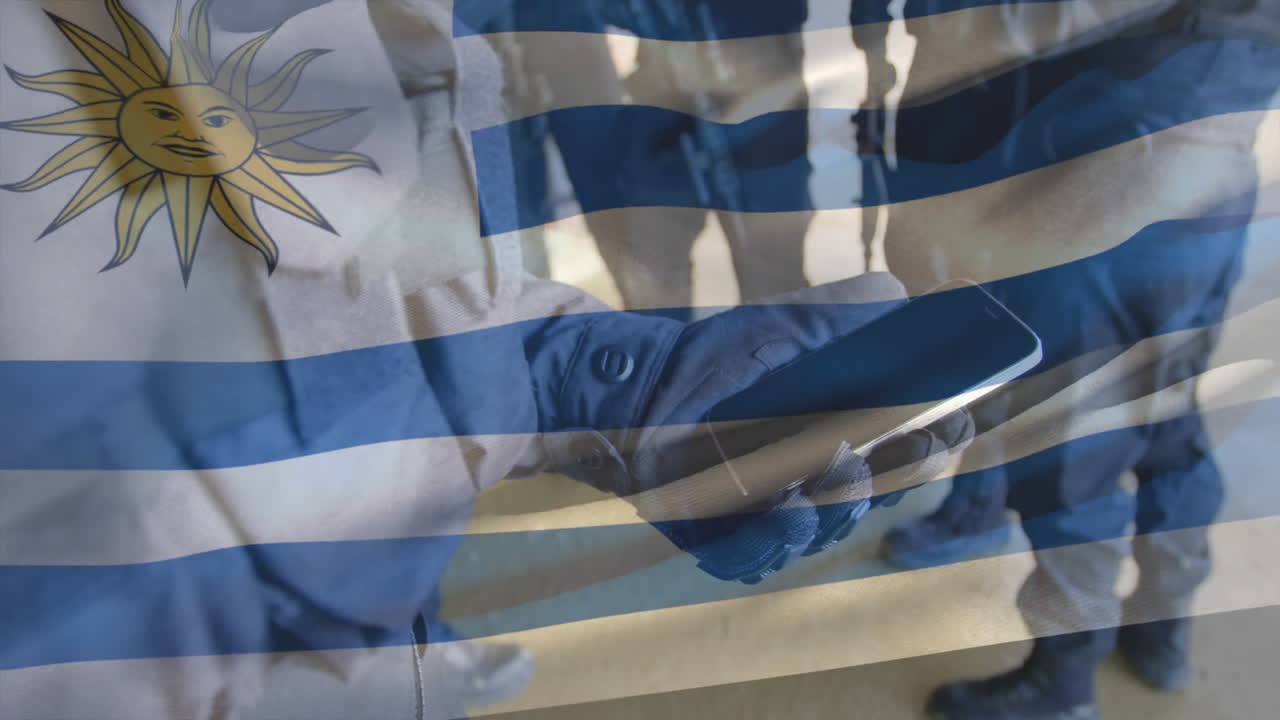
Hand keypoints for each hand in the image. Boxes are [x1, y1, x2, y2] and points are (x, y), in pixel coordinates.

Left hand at [534, 274, 972, 581]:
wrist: (639, 383)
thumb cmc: (720, 353)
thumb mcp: (789, 321)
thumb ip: (848, 309)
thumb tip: (905, 299)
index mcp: (849, 432)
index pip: (909, 448)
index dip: (932, 442)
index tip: (944, 427)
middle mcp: (820, 480)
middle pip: (872, 498)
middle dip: (876, 485)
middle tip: (859, 462)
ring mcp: (777, 515)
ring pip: (821, 534)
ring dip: (822, 516)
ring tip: (806, 493)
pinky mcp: (727, 541)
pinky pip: (757, 559)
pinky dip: (769, 543)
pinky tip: (774, 516)